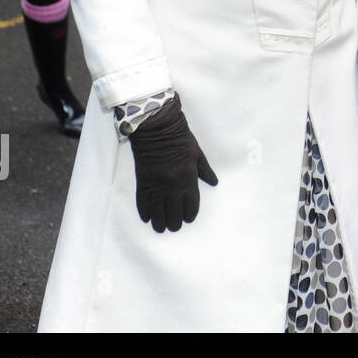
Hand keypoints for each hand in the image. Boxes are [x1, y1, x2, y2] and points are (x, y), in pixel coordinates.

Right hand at [129, 93, 218, 232]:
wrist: (158, 128)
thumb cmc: (181, 139)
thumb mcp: (198, 154)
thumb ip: (205, 171)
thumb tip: (214, 182)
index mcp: (188, 178)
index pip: (190, 204)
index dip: (189, 214)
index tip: (188, 219)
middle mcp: (172, 185)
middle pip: (173, 211)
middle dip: (175, 222)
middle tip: (174, 227)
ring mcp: (156, 185)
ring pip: (157, 210)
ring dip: (159, 222)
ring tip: (161, 229)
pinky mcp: (142, 181)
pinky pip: (143, 202)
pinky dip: (145, 211)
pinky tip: (147, 219)